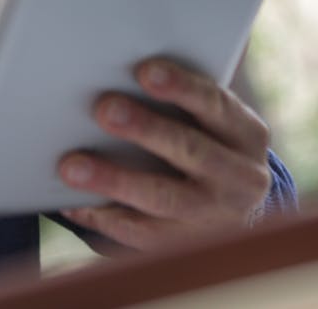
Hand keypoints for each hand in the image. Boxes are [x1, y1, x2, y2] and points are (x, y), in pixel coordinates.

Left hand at [57, 59, 271, 250]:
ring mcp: (214, 216)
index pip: (216, 104)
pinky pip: (142, 234)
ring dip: (114, 180)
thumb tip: (127, 70)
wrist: (232, 210)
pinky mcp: (186, 246)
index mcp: (246, 134)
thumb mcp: (212, 122)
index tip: (144, 71)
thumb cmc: (205, 142)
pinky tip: (73, 202)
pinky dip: (104, 216)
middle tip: (103, 109)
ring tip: (71, 166)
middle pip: (191, 150)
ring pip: (163, 198)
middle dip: (145, 129)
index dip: (182, 87)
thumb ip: (183, 99)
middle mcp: (240, 177)